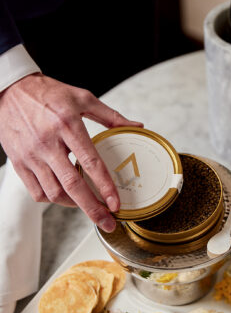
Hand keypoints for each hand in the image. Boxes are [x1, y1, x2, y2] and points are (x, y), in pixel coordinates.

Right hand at [0, 73, 142, 232]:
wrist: (11, 90)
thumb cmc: (48, 93)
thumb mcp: (83, 98)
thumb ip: (110, 115)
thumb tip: (136, 126)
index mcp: (68, 125)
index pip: (90, 162)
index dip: (105, 186)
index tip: (116, 203)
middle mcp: (48, 143)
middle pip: (73, 186)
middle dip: (92, 209)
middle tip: (107, 223)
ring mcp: (31, 155)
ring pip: (54, 192)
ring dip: (75, 205)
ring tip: (90, 207)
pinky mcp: (19, 162)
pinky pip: (36, 191)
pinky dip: (53, 199)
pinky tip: (66, 196)